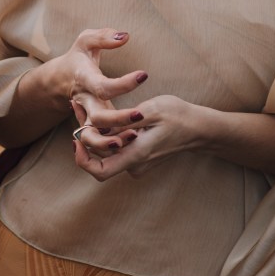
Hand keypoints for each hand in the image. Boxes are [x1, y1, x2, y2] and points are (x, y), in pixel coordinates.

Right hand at [0, 28, 146, 148]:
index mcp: (84, 80)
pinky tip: (132, 140)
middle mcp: (84, 101)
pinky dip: (111, 144)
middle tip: (142, 114)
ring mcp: (86, 116)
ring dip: (111, 141)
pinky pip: (97, 141)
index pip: (103, 86)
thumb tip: (125, 36)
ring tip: (134, 136)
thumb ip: (104, 37)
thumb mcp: (86, 40)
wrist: (60, 79)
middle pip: (98, 117)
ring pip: (92, 137)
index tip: (144, 75)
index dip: (124, 83)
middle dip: (119, 119)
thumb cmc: (78, 56)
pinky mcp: (91, 125)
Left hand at [72, 95, 201, 181]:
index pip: (101, 171)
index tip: (75, 139)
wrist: (198, 128)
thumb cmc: (178, 116)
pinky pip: (117, 147)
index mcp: (137, 155)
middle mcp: (134, 163)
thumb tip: (98, 125)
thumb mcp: (152, 110)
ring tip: (85, 105)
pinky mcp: (139, 155)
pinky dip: (107, 133)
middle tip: (77, 106)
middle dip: (85, 135)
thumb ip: (124, 120)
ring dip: (95, 131)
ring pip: (107, 151)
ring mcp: (137, 161)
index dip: (82, 160)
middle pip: (99, 157)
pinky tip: (103, 113)